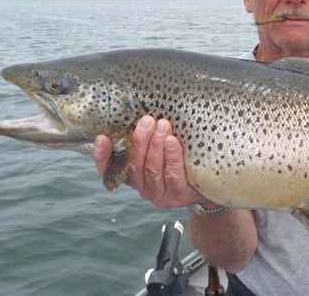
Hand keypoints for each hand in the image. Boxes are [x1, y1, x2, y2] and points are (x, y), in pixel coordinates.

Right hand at [93, 116, 209, 207]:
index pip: (109, 170)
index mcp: (133, 176)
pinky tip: (172, 141)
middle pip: (135, 165)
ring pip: (152, 169)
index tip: (102, 138)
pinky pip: (172, 175)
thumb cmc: (180, 161)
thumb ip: (147, 139)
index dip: (102, 156)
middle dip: (139, 141)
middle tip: (146, 120)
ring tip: (162, 125)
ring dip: (155, 145)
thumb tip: (143, 113)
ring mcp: (159, 194)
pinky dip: (171, 157)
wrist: (207, 184)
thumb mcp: (160, 150)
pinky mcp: (177, 195)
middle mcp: (142, 187)